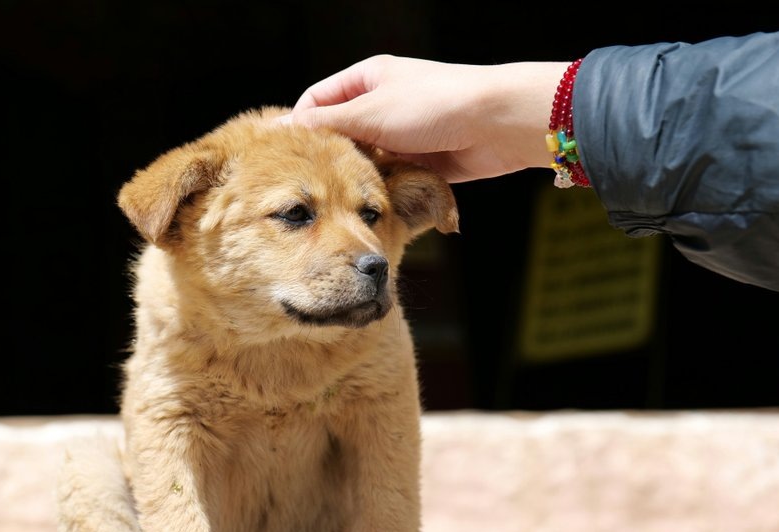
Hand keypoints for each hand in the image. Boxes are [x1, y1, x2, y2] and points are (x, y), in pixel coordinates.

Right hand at [289, 55, 568, 182]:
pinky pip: (388, 179)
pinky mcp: (419, 162)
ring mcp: (402, 135)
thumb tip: (280, 128)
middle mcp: (382, 105)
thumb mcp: (370, 112)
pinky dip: (380, 190)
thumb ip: (325, 124)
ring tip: (341, 198)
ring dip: (355, 178)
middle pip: (338, 136)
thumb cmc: (435, 105)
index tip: (286, 157)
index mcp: (367, 79)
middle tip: (312, 185)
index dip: (299, 128)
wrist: (497, 124)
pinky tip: (370, 203)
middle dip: (327, 159)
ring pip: (362, 162)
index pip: (316, 102)